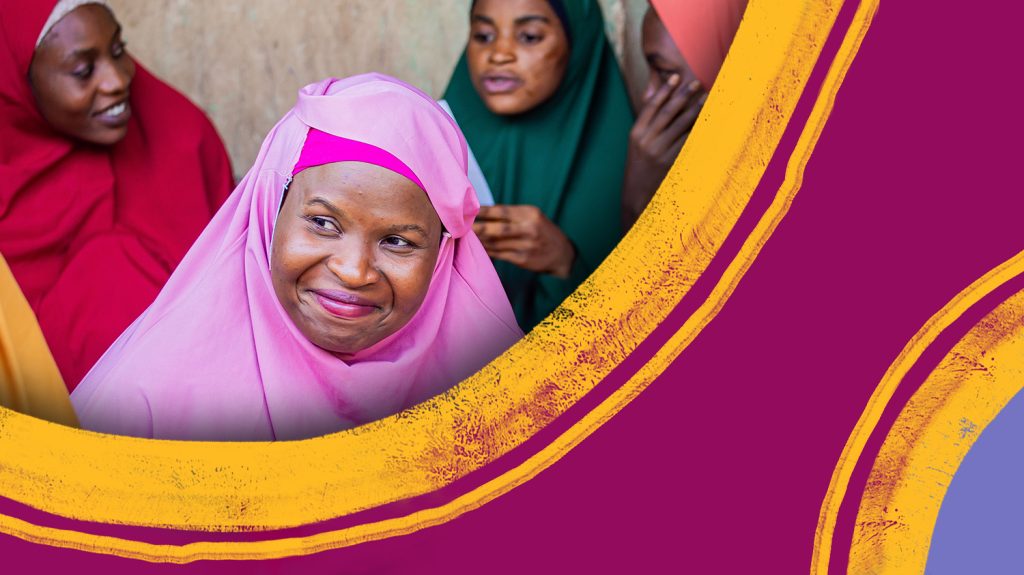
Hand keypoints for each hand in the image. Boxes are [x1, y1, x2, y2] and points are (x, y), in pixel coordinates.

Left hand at [473, 205, 575, 277]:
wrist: (562, 254)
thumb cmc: (543, 231)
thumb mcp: (533, 217)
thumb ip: (512, 215)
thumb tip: (483, 213)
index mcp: (530, 214)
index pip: (502, 211)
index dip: (483, 211)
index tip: (468, 210)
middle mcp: (529, 229)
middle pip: (497, 228)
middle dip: (478, 228)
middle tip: (461, 226)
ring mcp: (526, 246)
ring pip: (496, 243)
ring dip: (480, 240)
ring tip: (467, 236)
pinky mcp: (523, 260)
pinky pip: (499, 254)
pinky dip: (488, 250)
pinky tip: (479, 247)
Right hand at [622, 74, 706, 228]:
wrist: (637, 192)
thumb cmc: (639, 164)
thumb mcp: (636, 143)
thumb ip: (646, 123)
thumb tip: (656, 98)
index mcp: (636, 133)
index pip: (651, 106)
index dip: (664, 90)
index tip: (675, 76)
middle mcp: (646, 140)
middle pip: (668, 112)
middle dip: (683, 96)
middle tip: (696, 83)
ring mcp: (659, 151)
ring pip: (681, 125)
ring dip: (695, 110)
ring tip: (705, 99)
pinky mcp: (671, 161)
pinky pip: (687, 142)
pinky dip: (697, 131)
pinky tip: (706, 122)